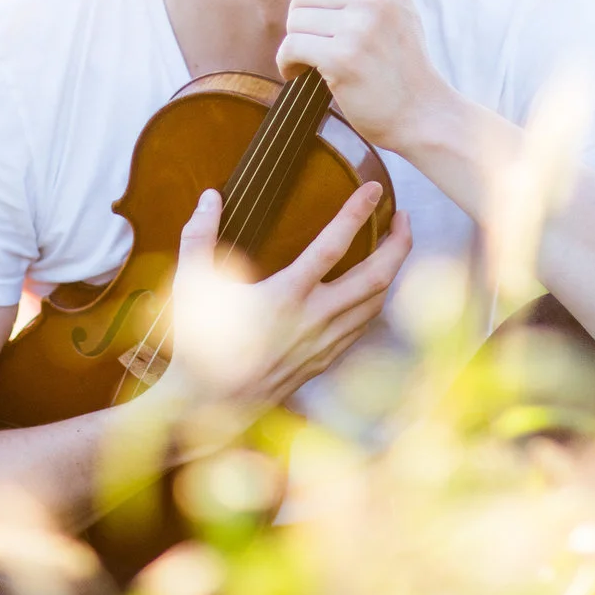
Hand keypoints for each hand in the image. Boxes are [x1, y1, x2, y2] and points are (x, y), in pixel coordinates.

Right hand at [155, 184, 411, 439]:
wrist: (207, 406)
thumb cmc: (197, 344)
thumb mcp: (191, 284)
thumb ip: (199, 235)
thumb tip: (210, 196)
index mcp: (284, 296)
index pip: (333, 245)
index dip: (357, 212)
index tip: (374, 188)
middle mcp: (313, 319)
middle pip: (376, 277)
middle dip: (399, 244)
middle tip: (404, 217)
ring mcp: (323, 343)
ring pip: (376, 304)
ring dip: (392, 272)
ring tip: (394, 247)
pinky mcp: (323, 360)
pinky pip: (362, 326)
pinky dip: (375, 301)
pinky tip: (372, 289)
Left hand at [275, 0, 454, 153]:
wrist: (422, 114)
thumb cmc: (401, 67)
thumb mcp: (396, 12)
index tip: (313, 4)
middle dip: (301, 20)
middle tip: (314, 42)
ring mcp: (359, 27)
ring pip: (294, 20)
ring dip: (295, 43)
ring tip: (311, 61)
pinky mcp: (343, 58)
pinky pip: (291, 47)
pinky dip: (287, 63)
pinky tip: (299, 73)